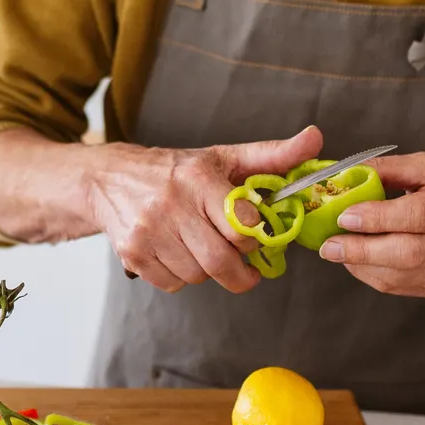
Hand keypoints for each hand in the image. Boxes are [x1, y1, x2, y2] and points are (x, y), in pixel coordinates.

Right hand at [87, 127, 323, 293]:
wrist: (109, 178)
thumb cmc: (176, 170)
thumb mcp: (224, 158)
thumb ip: (272, 155)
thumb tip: (315, 139)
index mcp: (198, 178)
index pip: (242, 226)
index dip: (255, 238)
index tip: (256, 238)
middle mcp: (170, 204)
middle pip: (219, 261)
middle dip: (238, 272)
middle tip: (244, 268)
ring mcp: (148, 232)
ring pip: (197, 276)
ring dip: (207, 271)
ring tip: (202, 248)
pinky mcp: (131, 253)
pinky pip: (172, 284)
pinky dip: (181, 277)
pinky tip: (177, 254)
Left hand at [318, 152, 424, 297]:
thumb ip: (390, 168)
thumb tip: (346, 172)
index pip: (419, 215)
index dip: (380, 218)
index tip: (346, 215)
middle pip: (410, 253)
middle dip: (363, 250)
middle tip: (330, 245)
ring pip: (401, 276)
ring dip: (362, 265)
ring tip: (336, 251)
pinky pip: (399, 287)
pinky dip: (370, 275)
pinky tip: (355, 260)